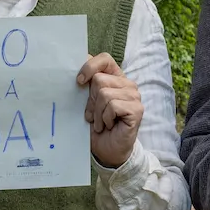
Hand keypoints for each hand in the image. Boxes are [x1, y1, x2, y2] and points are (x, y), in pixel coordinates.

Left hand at [78, 53, 142, 167]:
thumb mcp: (87, 103)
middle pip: (100, 80)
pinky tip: (109, 126)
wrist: (107, 151)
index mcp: (115, 78)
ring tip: (102, 123)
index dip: (89, 66)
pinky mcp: (136, 109)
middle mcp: (127, 84)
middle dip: (91, 100)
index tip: (79, 82)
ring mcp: (134, 96)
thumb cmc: (97, 126)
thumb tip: (73, 69)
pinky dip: (105, 118)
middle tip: (94, 115)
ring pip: (105, 94)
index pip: (105, 59)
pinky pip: (112, 106)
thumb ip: (85, 85)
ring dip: (98, 113)